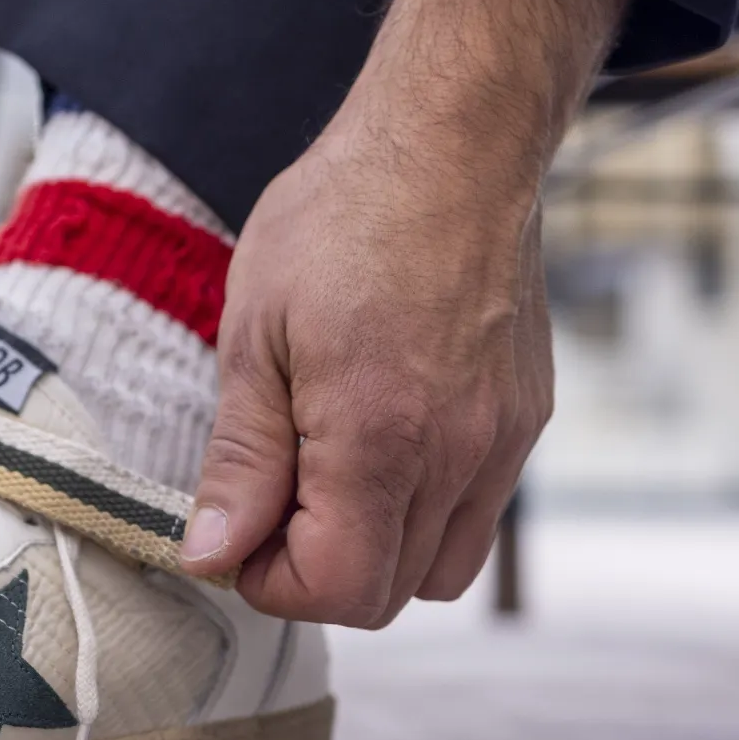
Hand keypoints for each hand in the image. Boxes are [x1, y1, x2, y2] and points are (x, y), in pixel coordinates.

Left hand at [182, 0, 627, 626]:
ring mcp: (503, 442)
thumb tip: (212, 554)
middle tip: (266, 505)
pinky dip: (422, 515)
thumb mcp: (253, 334)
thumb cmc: (339, 221)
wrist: (451, 145)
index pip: (336, 588)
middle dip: (314, 572)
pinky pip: (476, 515)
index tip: (234, 538)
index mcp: (380, 437)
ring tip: (320, 478)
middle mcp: (459, 455)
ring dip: (371, 552)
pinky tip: (375, 448)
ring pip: (440, 569)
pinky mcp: (526, 421)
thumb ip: (241, 460)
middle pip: (388, 593)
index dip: (270, 584)